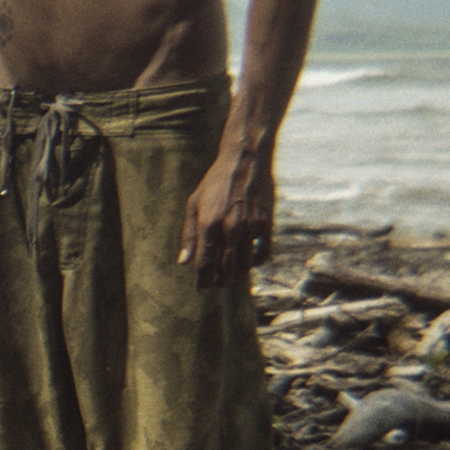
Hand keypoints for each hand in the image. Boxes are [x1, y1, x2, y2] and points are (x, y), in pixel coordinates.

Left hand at [179, 145, 274, 287]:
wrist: (245, 161)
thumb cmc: (215, 182)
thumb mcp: (194, 204)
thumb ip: (189, 235)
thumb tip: (184, 263)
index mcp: (209, 224)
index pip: (205, 263)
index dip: (202, 280)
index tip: (201, 288)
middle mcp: (230, 229)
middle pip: (225, 269)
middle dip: (219, 281)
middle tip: (216, 283)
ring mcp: (250, 228)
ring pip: (244, 266)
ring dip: (236, 276)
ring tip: (231, 276)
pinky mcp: (266, 224)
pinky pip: (262, 255)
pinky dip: (255, 264)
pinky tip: (248, 262)